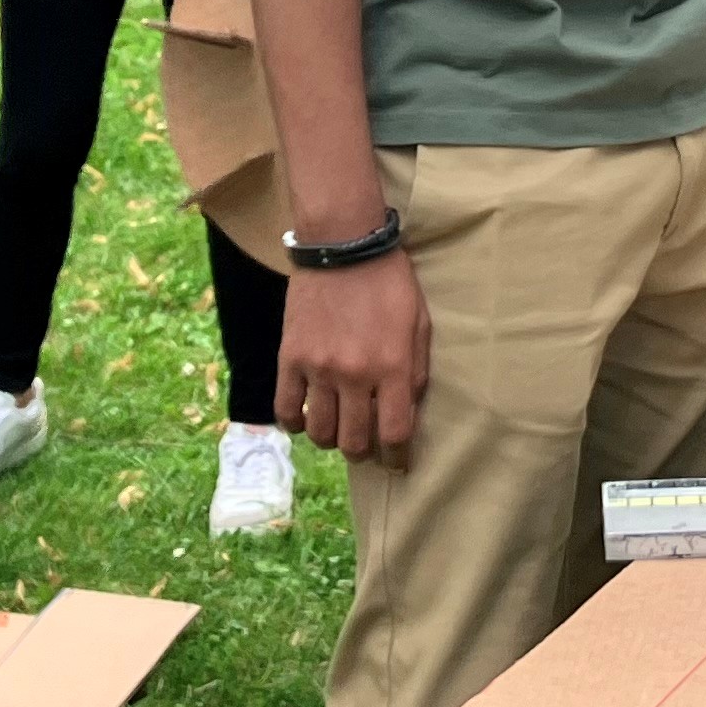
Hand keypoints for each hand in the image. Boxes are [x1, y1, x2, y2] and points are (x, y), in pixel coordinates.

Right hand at [277, 252, 429, 468]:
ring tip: (337, 428)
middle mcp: (355, 374)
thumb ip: (417, 370)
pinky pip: (286, 410)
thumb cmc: (389, 282)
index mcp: (393, 366)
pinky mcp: (290, 358)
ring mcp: (319, 368)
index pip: (395, 434)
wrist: (342, 244)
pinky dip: (295, 423)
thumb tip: (408, 411)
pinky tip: (305, 418)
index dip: (398, 457)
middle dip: (364, 453)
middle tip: (366, 445)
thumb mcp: (420, 322)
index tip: (397, 462)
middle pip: (354, 442)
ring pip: (320, 433)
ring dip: (331, 439)